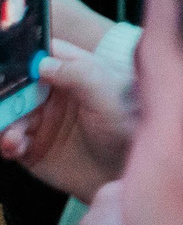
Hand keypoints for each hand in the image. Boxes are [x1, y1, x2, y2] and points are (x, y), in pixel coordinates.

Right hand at [1, 41, 134, 202]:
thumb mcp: (110, 95)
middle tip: (3, 101)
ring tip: (13, 134)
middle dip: (5, 91)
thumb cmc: (127, 127)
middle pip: (16, 83)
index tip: (11, 64)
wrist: (125, 172)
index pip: (44, 53)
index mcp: (75, 71)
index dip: (26, 55)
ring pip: (7, 112)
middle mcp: (54, 93)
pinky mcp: (31, 147)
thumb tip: (43, 63)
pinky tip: (15, 146)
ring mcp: (41, 119)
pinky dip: (5, 142)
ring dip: (4, 120)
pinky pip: (7, 140)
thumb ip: (79, 75)